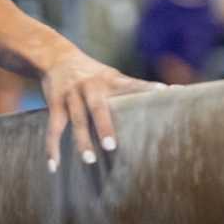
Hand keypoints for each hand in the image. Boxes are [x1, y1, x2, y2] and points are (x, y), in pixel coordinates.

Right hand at [39, 46, 158, 172]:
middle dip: (103, 126)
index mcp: (110, 80)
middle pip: (97, 107)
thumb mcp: (111, 75)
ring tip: (89, 160)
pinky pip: (53, 128)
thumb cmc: (93, 74)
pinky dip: (52, 148)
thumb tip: (170, 93)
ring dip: (82, 140)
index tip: (165, 92)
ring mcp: (71, 95)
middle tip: (111, 146)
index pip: (132, 84)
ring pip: (76, 120)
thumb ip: (132, 87)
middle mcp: (90, 86)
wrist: (56, 57)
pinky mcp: (55, 103)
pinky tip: (54, 166)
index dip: (147, 88)